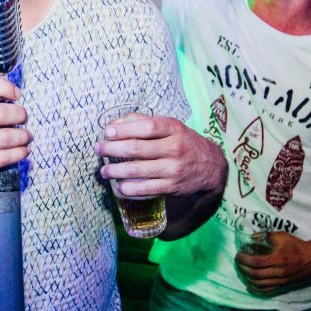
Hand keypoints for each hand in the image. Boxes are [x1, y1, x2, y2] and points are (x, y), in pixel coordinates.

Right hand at [0, 77, 29, 198]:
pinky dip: (20, 153)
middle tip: (24, 118)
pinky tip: (23, 151)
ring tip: (27, 137)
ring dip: (23, 136)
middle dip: (20, 114)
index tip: (16, 95)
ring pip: (5, 137)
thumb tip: (10, 90)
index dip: (4, 87)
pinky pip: (4, 157)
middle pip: (0, 113)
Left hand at [97, 114, 224, 198]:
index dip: (124, 129)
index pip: (146, 127)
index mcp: (173, 129)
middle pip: (137, 149)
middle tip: (98, 149)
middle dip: (112, 150)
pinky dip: (129, 189)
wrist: (211, 167)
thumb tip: (114, 124)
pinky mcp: (172, 187)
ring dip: (115, 171)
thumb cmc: (184, 142)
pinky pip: (146, 189)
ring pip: (138, 171)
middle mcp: (174, 148)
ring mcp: (173, 169)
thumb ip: (143, 121)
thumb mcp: (170, 126)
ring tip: (104, 171)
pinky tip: (118, 187)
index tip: (108, 132)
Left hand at [235, 231, 310, 291]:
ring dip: (247, 278)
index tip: (239, 255)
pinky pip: (267, 290)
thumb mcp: (282, 236)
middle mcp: (278, 272)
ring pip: (259, 284)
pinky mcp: (283, 285)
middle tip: (238, 262)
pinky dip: (256, 288)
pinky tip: (251, 283)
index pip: (256, 262)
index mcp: (278, 259)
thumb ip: (266, 236)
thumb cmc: (297, 246)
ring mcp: (281, 280)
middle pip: (255, 274)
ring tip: (243, 270)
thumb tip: (252, 238)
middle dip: (243, 268)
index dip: (244, 259)